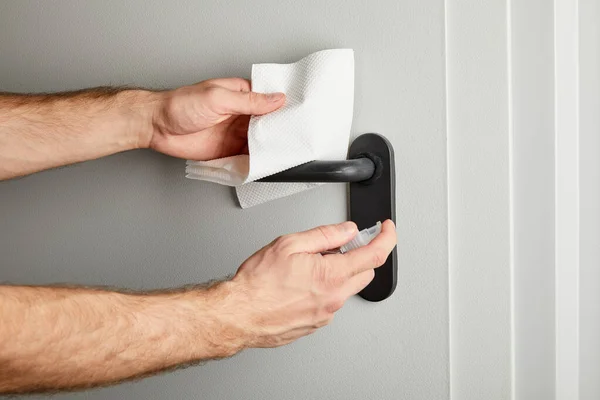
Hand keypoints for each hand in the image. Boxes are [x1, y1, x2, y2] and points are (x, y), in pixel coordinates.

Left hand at [148, 78, 284, 159]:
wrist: (157, 126)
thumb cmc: (181, 105)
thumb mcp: (218, 98)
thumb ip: (249, 101)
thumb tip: (276, 99)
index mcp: (240, 94)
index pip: (269, 99)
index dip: (284, 106)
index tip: (299, 114)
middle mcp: (240, 114)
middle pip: (268, 123)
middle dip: (281, 130)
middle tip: (297, 137)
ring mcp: (235, 133)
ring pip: (260, 141)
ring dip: (271, 147)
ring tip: (287, 153)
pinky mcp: (228, 151)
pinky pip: (248, 157)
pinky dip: (258, 161)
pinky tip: (267, 164)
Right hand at [222, 220, 396, 348]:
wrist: (239, 314)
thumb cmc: (258, 283)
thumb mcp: (290, 243)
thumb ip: (325, 235)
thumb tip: (347, 231)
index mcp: (331, 275)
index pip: (375, 255)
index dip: (387, 238)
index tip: (386, 229)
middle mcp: (334, 298)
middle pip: (365, 273)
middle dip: (360, 255)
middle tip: (341, 244)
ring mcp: (325, 314)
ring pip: (347, 288)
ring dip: (340, 273)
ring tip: (310, 264)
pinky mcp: (315, 324)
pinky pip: (331, 302)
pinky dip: (326, 288)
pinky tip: (303, 282)